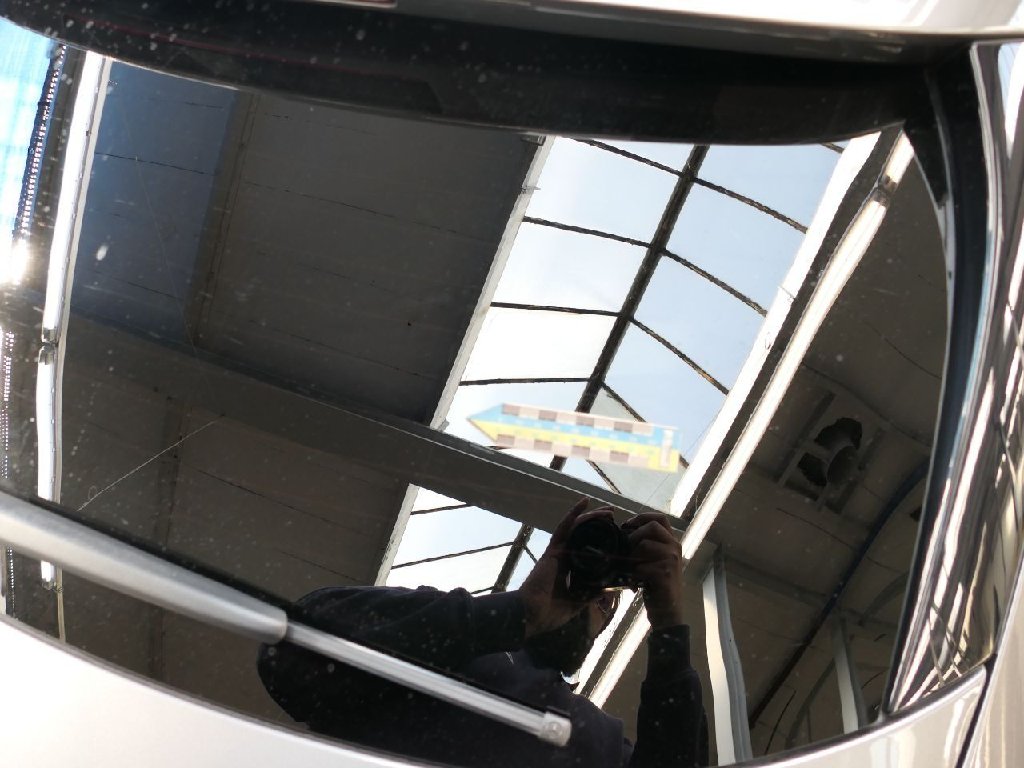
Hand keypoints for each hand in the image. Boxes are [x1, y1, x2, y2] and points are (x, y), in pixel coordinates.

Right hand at [518, 499, 614, 637]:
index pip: (587, 551)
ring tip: (609, 511)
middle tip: (615, 518)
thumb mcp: (577, 604)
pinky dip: (574, 514)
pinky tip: (584, 502)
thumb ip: (591, 595)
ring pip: (578, 528)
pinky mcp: (554, 549)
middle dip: (600, 526)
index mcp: (570, 570)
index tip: (615, 536)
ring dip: (593, 517)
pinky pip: (564, 527)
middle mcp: (565, 558)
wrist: (531, 615)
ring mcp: (559, 552)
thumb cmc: (549, 613)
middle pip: (584, 535)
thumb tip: (609, 588)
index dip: (601, 541)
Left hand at [623, 513, 684, 628]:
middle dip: (634, 534)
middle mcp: (674, 548)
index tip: (627, 525)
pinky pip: (642, 565)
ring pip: (645, 544)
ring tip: (629, 569)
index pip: (660, 518)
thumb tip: (622, 533)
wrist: (667, 611)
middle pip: (652, 527)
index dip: (642, 517)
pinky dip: (633, 573)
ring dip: (631, 556)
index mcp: (671, 542)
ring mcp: (672, 560)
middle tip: (625, 548)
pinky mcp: (665, 574)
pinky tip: (634, 582)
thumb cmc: (656, 585)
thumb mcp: (652, 561)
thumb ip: (645, 546)